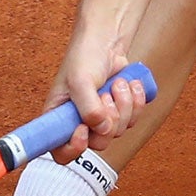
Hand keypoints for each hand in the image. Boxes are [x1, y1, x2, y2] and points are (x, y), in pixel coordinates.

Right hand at [45, 31, 149, 164]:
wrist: (107, 42)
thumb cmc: (85, 57)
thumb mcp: (80, 80)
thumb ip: (88, 107)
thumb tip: (102, 128)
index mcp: (59, 118)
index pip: (61, 152)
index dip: (74, 148)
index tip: (83, 128)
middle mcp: (78, 123)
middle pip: (98, 144)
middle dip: (108, 118)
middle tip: (105, 95)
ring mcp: (100, 120)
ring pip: (118, 132)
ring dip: (123, 105)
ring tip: (117, 84)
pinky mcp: (119, 113)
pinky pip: (134, 120)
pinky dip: (136, 101)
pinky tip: (130, 84)